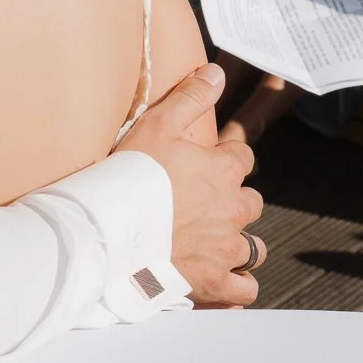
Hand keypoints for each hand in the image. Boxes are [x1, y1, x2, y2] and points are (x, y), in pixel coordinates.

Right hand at [116, 64, 262, 306]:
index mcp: (224, 170)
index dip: (226, 159)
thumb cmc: (129, 175)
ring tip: (210, 242)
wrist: (110, 230)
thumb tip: (218, 73)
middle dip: (233, 202)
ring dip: (237, 243)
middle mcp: (233, 209)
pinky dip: (237, 285)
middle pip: (250, 202)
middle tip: (201, 205)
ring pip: (252, 247)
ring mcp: (226, 248)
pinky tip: (220, 279)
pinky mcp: (216, 282)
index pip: (243, 158)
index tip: (205, 165)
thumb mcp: (156, 124)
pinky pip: (244, 289)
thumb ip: (191, 97)